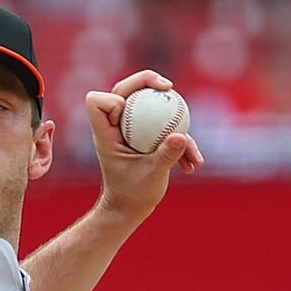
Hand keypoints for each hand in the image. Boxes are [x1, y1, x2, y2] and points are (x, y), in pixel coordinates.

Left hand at [82, 70, 204, 225]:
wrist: (131, 209)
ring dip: (171, 112)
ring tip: (189, 138)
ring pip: (146, 101)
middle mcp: (115, 126)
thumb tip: (181, 136)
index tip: (130, 113)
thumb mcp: (152, 176)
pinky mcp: (145, 134)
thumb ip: (165, 156)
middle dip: (145, 80)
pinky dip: (180, 142)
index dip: (113, 101)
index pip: (97, 102)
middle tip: (168, 86)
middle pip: (124, 89)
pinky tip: (193, 163)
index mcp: (106, 134)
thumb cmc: (133, 196)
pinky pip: (163, 123)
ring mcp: (130, 128)